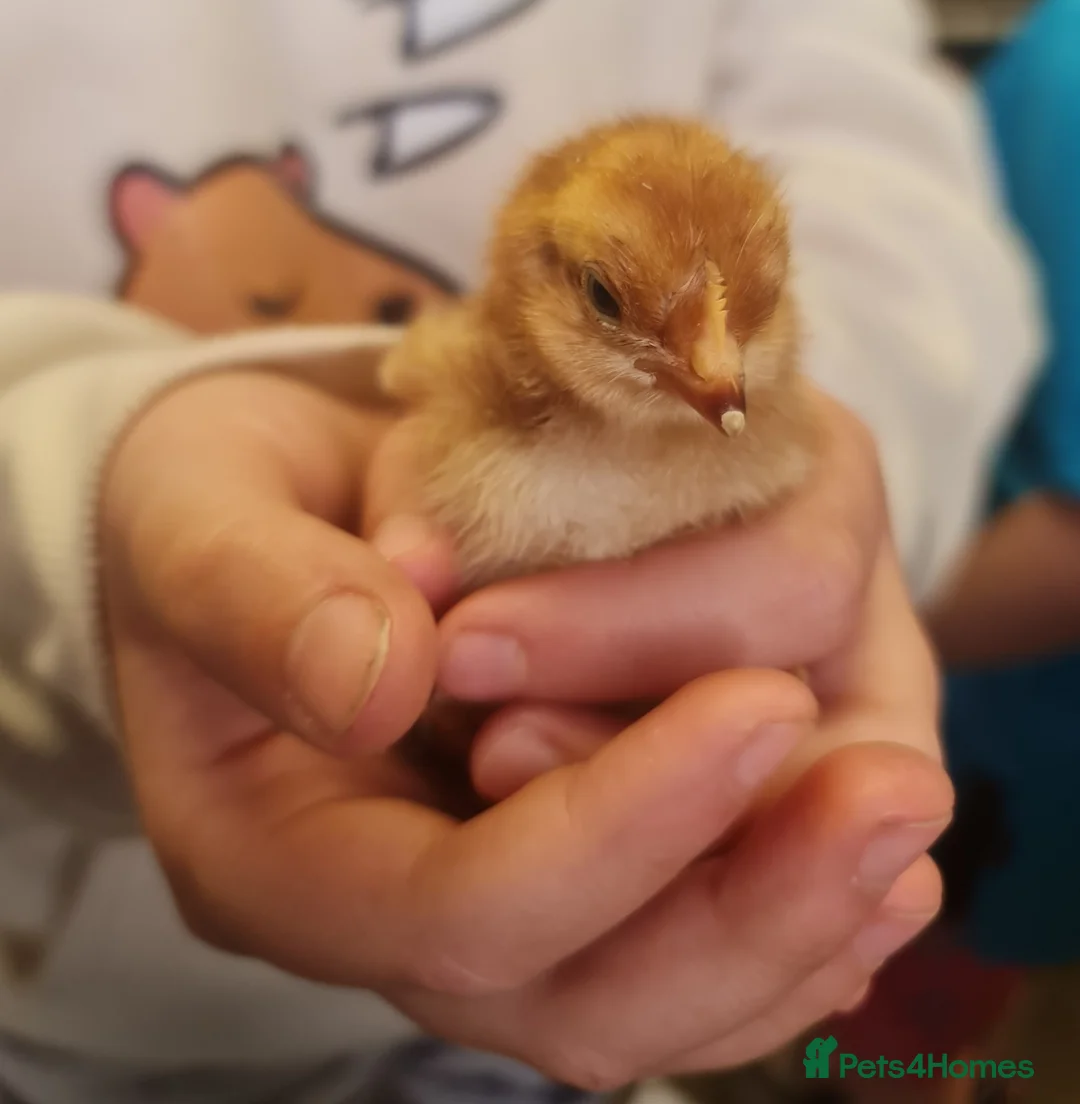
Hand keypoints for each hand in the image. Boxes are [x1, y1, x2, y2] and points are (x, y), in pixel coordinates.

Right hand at [101, 370, 947, 1088]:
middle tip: (896, 795)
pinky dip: (795, 912)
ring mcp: (496, 884)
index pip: (467, 907)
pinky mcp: (573, 838)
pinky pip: (693, 943)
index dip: (618, 824)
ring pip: (665, 991)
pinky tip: (880, 857)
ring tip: (906, 803)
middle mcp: (400, 904)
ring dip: (799, 909)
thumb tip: (385, 676)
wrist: (264, 506)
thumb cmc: (216, 505)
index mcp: (282, 855)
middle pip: (592, 1000)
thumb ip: (261, 595)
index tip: (753, 704)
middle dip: (752, 903)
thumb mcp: (194, 512)